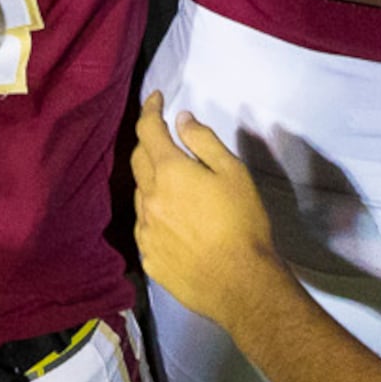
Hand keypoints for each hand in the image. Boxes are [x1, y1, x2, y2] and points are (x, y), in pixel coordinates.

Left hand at [133, 94, 288, 325]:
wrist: (240, 283)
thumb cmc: (242, 223)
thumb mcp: (233, 172)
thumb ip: (204, 141)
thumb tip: (181, 119)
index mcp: (168, 172)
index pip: (148, 130)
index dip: (149, 109)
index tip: (155, 98)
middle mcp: (148, 199)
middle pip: (138, 160)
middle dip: (149, 143)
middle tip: (165, 138)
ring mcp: (145, 231)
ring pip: (141, 196)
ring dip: (153, 183)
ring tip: (178, 189)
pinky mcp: (149, 258)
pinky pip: (146, 228)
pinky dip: (156, 216)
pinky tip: (176, 224)